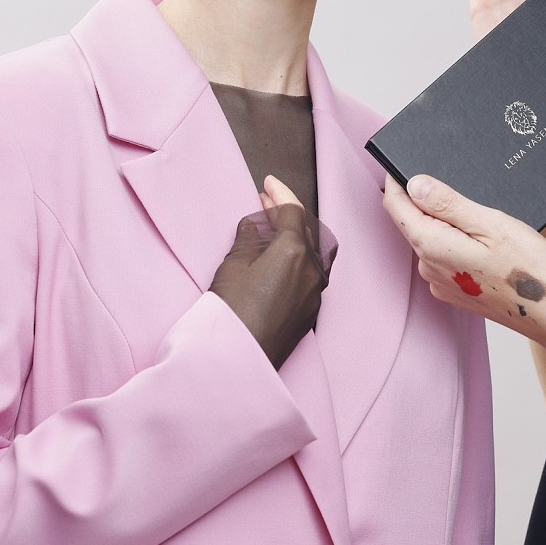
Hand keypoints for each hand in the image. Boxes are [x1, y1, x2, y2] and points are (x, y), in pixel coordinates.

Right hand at [209, 176, 335, 368]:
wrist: (237, 360)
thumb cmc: (230, 312)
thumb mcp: (232, 267)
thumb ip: (247, 240)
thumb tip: (253, 226)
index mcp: (294, 252)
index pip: (292, 212)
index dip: (279, 194)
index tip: (268, 184)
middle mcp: (312, 270)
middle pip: (306, 230)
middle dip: (286, 212)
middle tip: (266, 201)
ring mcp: (315, 292)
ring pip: (312, 252)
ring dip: (294, 236)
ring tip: (272, 228)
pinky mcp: (311, 311)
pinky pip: (310, 274)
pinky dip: (297, 259)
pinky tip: (279, 258)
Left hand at [381, 174, 545, 357]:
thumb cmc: (529, 270)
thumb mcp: (491, 224)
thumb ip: (448, 204)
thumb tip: (414, 184)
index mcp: (433, 246)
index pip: (396, 206)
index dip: (398, 180)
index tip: (404, 162)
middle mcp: (429, 267)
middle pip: (412, 222)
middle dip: (425, 200)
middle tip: (454, 181)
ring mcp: (441, 283)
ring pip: (430, 239)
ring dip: (444, 222)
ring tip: (478, 214)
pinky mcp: (455, 293)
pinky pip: (444, 258)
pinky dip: (455, 242)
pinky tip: (483, 242)